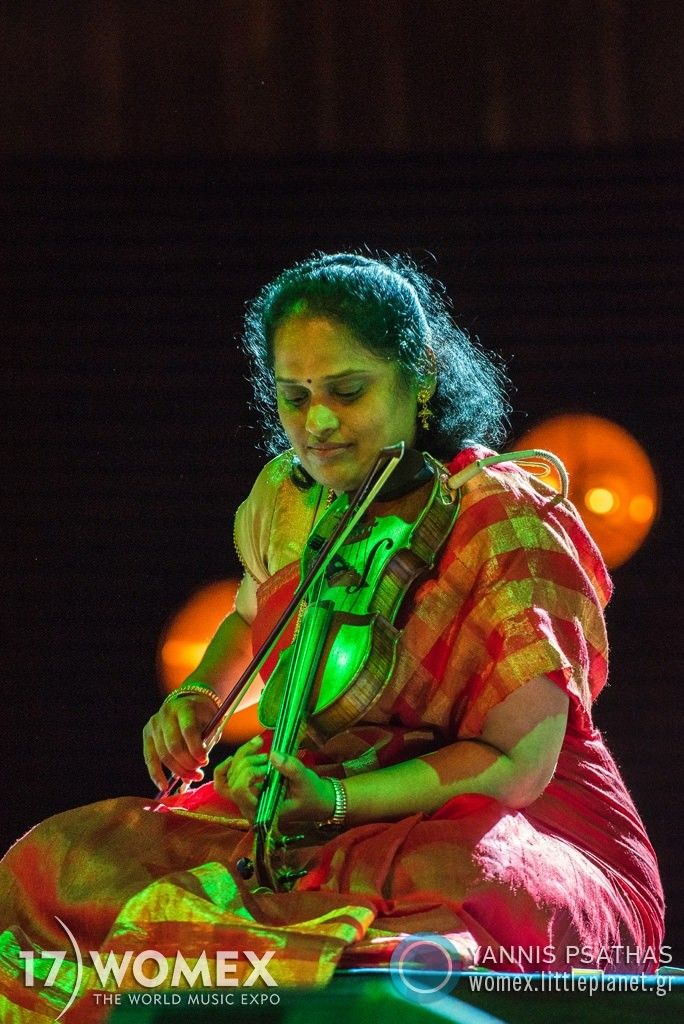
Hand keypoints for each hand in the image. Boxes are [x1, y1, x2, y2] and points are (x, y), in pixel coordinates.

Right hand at [142, 694, 214, 790]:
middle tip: (199, 773)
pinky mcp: (147, 734)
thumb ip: (204, 745)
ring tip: (192, 777)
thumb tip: (194, 774)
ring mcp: (154, 724)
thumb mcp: (210, 724)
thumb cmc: (203, 717)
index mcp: (185, 707)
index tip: (205, 761)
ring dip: (178, 771)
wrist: (189, 702)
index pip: (188, 730)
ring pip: (163, 755)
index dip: (196, 749)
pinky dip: (156, 774)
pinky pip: (150, 758)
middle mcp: (166, 714)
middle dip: (187, 764)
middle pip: (174, 746)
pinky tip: (164, 787)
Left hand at [212, 740, 335, 825]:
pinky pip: (227, 778)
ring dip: (240, 757)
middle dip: (245, 763)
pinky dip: (230, 763)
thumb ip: (290, 768)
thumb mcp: (305, 780)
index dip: (247, 773)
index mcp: (261, 811)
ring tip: (259, 748)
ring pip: (227, 777)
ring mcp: (244, 800)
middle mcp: (248, 808)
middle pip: (231, 782)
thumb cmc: (310, 793)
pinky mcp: (245, 790)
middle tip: (265, 757)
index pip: (239, 791)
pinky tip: (244, 751)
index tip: (266, 767)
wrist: (315, 800)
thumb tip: (272, 755)